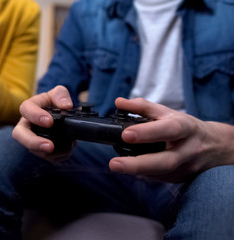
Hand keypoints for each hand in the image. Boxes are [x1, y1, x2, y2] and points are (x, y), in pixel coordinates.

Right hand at [12, 85, 74, 161]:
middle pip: (19, 135)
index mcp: (30, 107)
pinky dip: (57, 156)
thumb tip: (66, 106)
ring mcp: (30, 138)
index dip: (36, 116)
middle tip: (49, 146)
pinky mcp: (38, 150)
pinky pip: (44, 156)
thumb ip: (61, 95)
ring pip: (34, 149)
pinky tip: (66, 150)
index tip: (50, 122)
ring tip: (67, 148)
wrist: (59, 117)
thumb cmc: (54, 103)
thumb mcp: (58, 93)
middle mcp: (26, 124)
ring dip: (50, 152)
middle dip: (33, 142)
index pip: (26, 109)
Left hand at [109, 97, 233, 182]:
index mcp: (185, 128)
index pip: (168, 130)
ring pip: (160, 174)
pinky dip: (143, 174)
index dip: (147, 133)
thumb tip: (118, 102)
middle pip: (165, 161)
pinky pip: (158, 178)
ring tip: (117, 166)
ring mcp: (185, 168)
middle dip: (138, 164)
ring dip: (136, 171)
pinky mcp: (180, 179)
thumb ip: (142, 107)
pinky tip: (131, 169)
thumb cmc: (186, 127)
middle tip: (114, 163)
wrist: (215, 147)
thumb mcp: (167, 113)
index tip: (126, 135)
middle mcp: (188, 150)